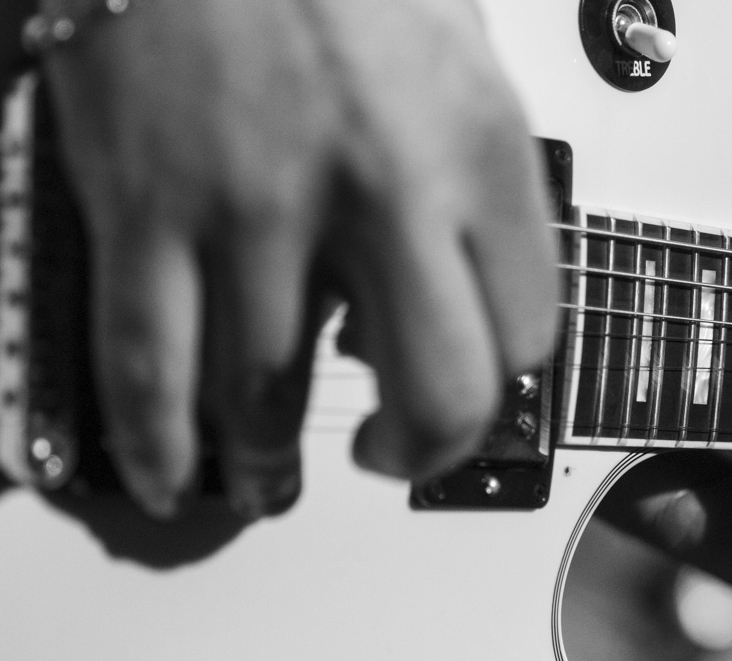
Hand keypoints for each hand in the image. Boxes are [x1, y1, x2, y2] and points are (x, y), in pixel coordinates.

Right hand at [42, 0, 555, 518]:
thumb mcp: (459, 50)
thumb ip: (469, 177)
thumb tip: (439, 287)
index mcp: (478, 145)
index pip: (528, 327)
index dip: (501, 381)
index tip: (468, 386)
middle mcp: (384, 186)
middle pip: (436, 390)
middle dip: (414, 452)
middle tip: (384, 455)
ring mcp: (257, 204)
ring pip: (270, 398)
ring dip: (269, 463)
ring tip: (268, 480)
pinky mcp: (145, 205)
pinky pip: (147, 364)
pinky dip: (154, 442)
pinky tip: (164, 474)